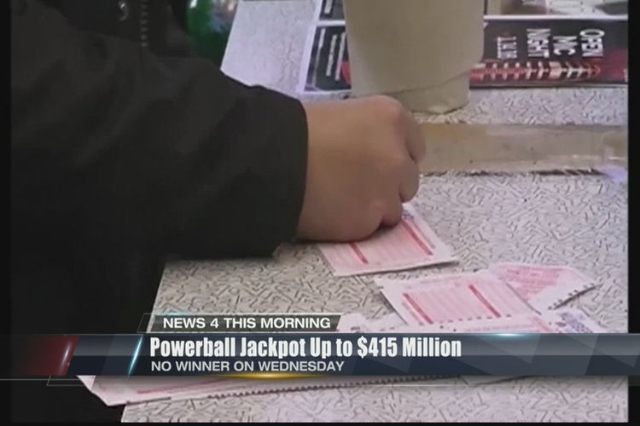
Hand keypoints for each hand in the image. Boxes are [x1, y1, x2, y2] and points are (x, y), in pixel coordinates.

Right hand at [296, 96, 425, 241]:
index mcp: (392, 119)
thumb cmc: (296, 131)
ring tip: (342, 200)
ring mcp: (386, 191)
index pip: (415, 146)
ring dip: (375, 206)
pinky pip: (372, 226)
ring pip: (394, 207)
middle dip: (388, 183)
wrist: (270, 161)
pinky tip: (334, 212)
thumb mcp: (342, 116)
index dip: (395, 155)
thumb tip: (370, 152)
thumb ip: (368, 134)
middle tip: (356, 183)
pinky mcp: (369, 221)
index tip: (375, 162)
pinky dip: (357, 223)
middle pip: (408, 179)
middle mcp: (398, 155)